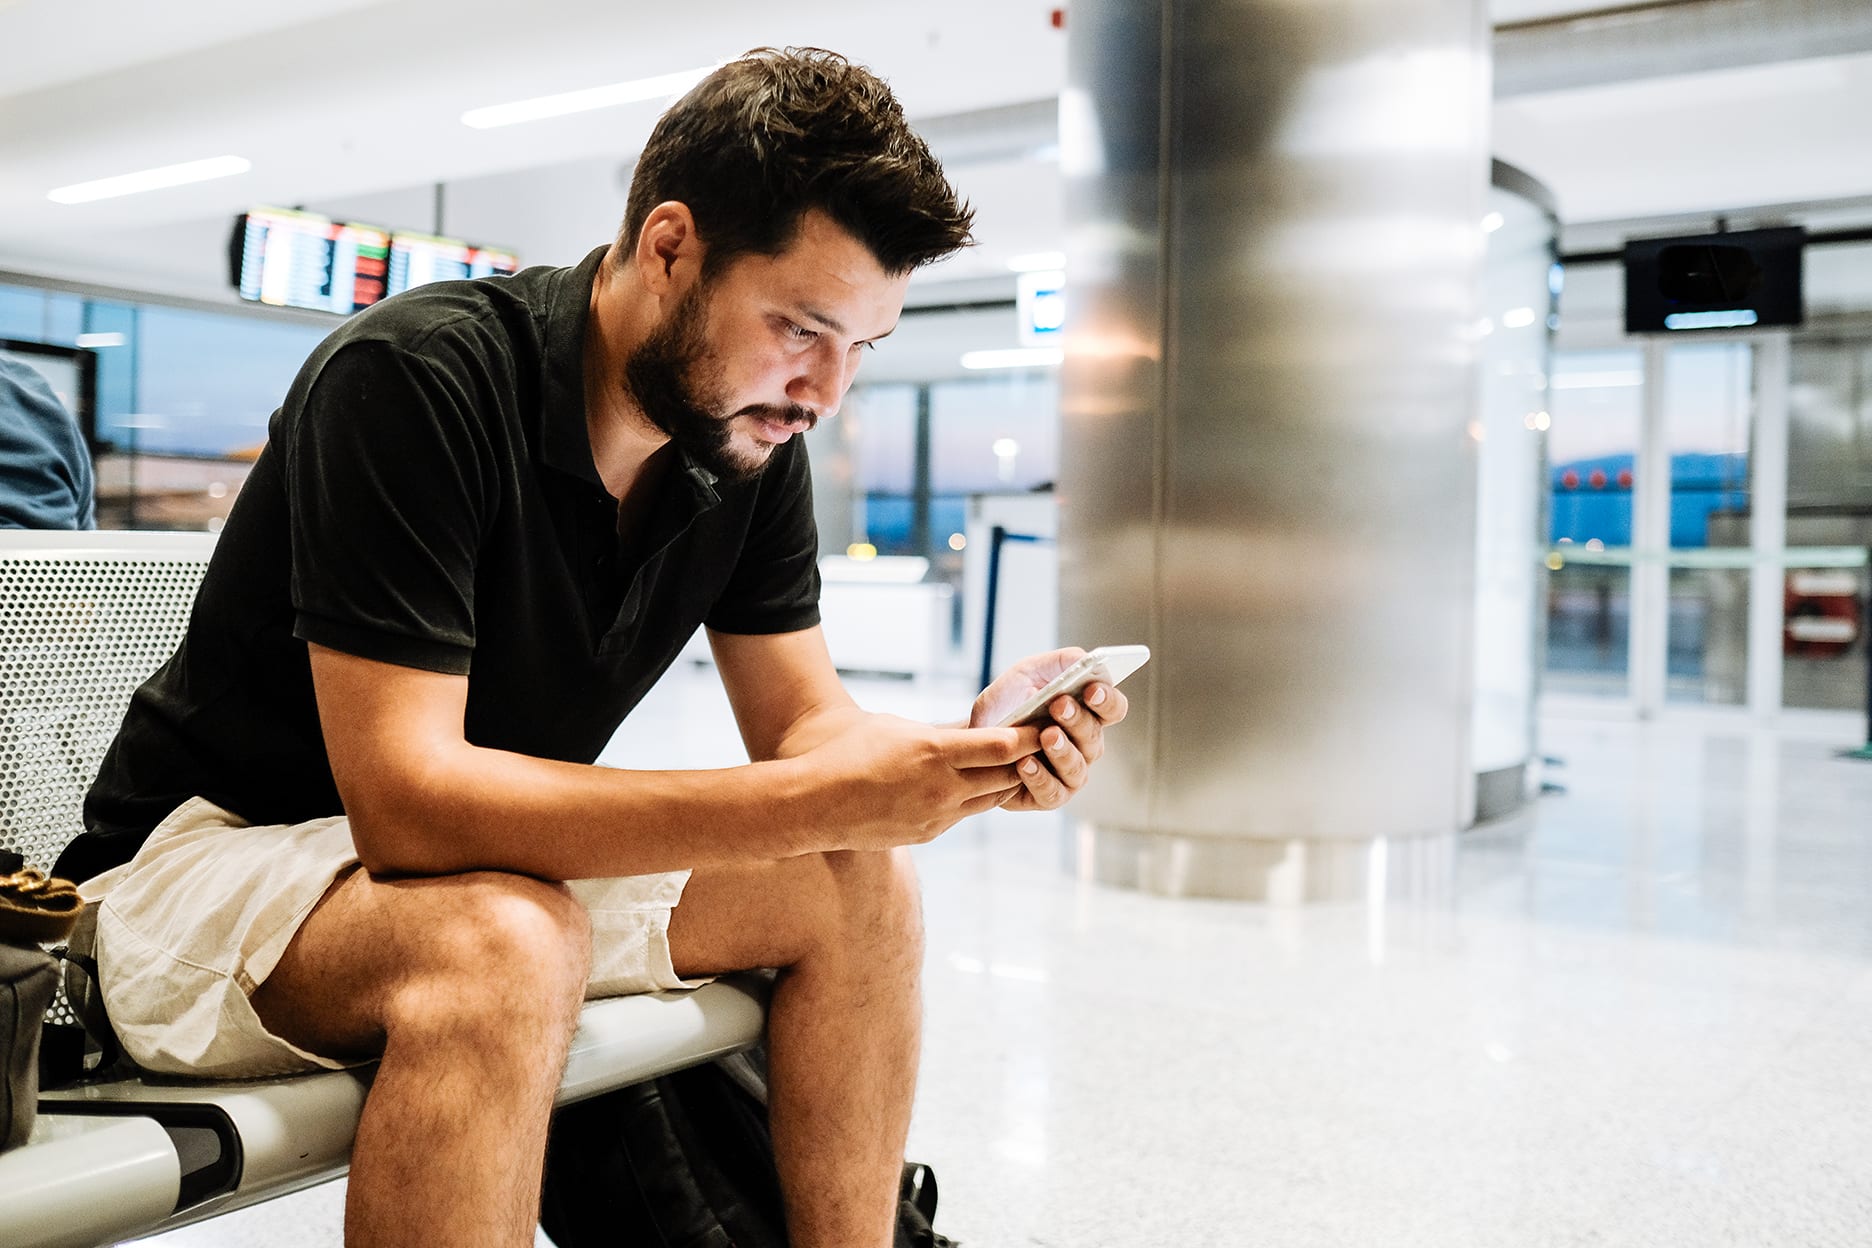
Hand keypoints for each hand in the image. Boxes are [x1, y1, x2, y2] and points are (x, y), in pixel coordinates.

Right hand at [803, 713, 1043, 849]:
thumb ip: (940, 730)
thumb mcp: (897, 727)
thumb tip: (975, 726)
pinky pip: (964, 814)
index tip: (1048, 724)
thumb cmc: (847, 751)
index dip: (1030, 736)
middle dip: (1029, 759)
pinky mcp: (928, 834)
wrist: (812, 803)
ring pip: (991, 798)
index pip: (1002, 746)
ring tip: (1019, 762)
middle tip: (1048, 742)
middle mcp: (942, 788)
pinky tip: (977, 785)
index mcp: (934, 753)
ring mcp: (937, 816)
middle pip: (1007, 775)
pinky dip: (976, 798)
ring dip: (1006, 781)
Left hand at [969, 649, 1130, 812]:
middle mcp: (1085, 746)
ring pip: (1077, 767)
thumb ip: (1060, 662)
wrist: (974, 734)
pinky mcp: (1048, 795)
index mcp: (1088, 714)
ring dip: (1062, 751)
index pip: (1113, 708)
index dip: (1107, 700)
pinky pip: (1052, 792)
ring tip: (1045, 735)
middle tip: (1059, 705)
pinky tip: (1024, 763)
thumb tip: (1086, 659)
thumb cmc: (1008, 703)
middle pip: (1094, 736)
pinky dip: (1039, 778)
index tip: (1092, 688)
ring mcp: (1069, 773)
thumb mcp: (1028, 672)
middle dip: (1078, 719)